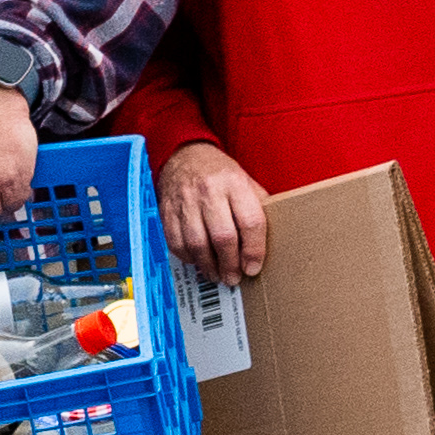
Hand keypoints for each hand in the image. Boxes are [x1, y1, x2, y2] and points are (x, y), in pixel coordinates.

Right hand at [161, 136, 271, 281]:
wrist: (185, 156)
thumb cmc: (221, 174)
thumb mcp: (246, 182)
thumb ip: (257, 208)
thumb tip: (267, 243)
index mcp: (235, 184)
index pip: (250, 222)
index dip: (253, 250)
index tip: (253, 268)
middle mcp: (209, 191)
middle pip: (222, 236)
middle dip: (230, 264)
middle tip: (233, 278)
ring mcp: (185, 202)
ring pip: (197, 243)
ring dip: (208, 266)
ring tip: (217, 275)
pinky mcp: (167, 211)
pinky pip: (176, 242)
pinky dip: (188, 258)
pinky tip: (198, 262)